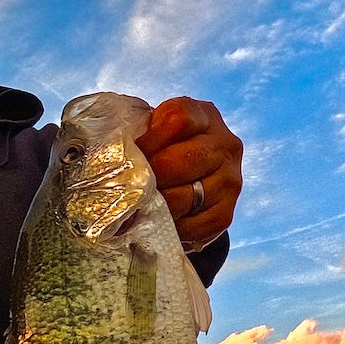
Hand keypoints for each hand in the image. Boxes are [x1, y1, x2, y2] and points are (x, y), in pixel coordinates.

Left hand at [137, 97, 242, 251]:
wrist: (192, 178)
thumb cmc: (163, 148)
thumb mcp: (154, 129)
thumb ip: (140, 134)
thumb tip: (113, 158)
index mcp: (204, 115)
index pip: (179, 120)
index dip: (149, 140)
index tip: (129, 156)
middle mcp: (225, 145)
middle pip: (181, 160)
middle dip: (148, 177)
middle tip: (127, 188)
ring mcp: (230, 180)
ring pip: (185, 196)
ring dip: (155, 205)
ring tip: (136, 207)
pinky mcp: (226, 213)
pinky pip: (194, 225)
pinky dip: (169, 227)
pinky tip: (155, 223)